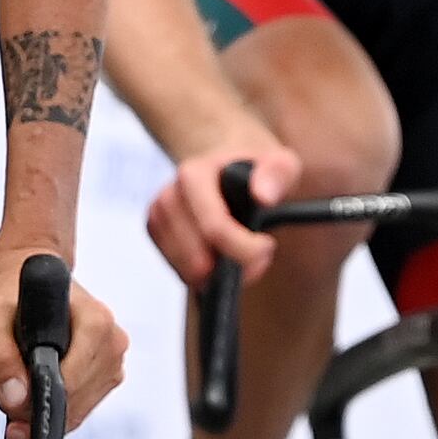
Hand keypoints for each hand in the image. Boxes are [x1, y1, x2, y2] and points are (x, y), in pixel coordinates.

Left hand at [0, 240, 129, 438]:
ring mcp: (115, 359)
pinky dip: (60, 407)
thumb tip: (15, 400)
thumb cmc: (12, 293)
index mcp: (96, 322)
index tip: (13, 420)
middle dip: (41, 411)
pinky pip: (84, 406)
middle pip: (77, 402)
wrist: (31, 278)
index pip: (71, 384)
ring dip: (49, 411)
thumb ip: (0, 356)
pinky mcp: (110, 373)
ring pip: (81, 410)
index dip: (40, 405)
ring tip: (22, 391)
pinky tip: (40, 391)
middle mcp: (113, 341)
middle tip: (9, 402)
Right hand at [141, 131, 302, 284]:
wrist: (226, 165)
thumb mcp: (281, 163)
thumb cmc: (256, 168)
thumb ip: (277, 174)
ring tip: (243, 255)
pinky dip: (204, 276)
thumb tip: (263, 196)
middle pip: (197, 258)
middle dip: (233, 267)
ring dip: (219, 274)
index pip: (214, 228)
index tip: (268, 245)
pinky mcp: (157, 235)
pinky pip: (180, 272)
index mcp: (192, 175)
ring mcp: (158, 217)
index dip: (245, 249)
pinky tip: (223, 258)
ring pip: (187, 270)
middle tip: (260, 257)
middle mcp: (168, 197)